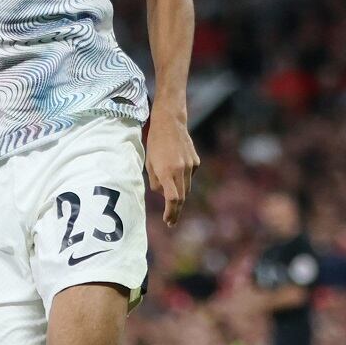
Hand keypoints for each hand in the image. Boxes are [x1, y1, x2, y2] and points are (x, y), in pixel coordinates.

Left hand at [146, 110, 198, 226]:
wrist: (170, 123)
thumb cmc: (154, 143)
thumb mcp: (149, 163)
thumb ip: (156, 182)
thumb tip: (163, 195)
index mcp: (167, 171)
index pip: (173, 198)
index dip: (171, 212)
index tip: (168, 221)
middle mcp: (181, 170)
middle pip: (182, 197)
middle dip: (176, 210)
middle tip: (171, 221)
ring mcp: (191, 165)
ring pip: (186, 188)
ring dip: (179, 196)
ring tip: (171, 203)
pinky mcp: (196, 161)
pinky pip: (189, 177)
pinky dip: (182, 180)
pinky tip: (175, 173)